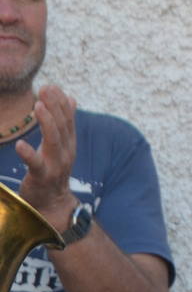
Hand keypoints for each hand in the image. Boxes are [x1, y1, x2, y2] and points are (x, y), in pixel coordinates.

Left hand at [15, 84, 77, 224]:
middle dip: (55, 106)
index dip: (60, 102)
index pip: (68, 119)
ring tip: (37, 106)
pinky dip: (29, 154)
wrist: (53, 204)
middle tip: (46, 89)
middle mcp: (66, 152)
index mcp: (69, 144)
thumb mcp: (61, 146)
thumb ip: (66, 124)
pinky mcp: (42, 177)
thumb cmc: (53, 172)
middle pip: (63, 126)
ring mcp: (56, 165)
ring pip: (53, 141)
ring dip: (47, 122)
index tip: (52, 86)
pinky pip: (37, 164)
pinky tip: (20, 144)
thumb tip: (71, 99)